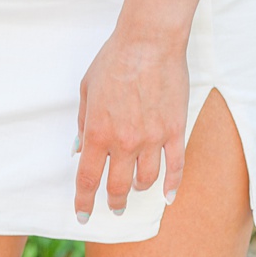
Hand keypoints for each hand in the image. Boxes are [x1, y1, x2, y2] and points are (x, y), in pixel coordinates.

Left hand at [75, 28, 188, 221]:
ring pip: (146, 180)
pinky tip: (168, 196)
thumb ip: (83, 123)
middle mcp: (124, 141)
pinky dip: (172, 185)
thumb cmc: (113, 61)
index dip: (84, 200)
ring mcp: (152, 139)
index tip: (83, 213)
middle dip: (113, 201)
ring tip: (134, 189)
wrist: (148, 43)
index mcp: (98, 131)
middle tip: (113, 208)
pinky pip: (176, 167)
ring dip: (138, 189)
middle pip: (117, 186)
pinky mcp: (174, 131)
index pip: (88, 178)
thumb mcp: (86, 90)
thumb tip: (79, 148)